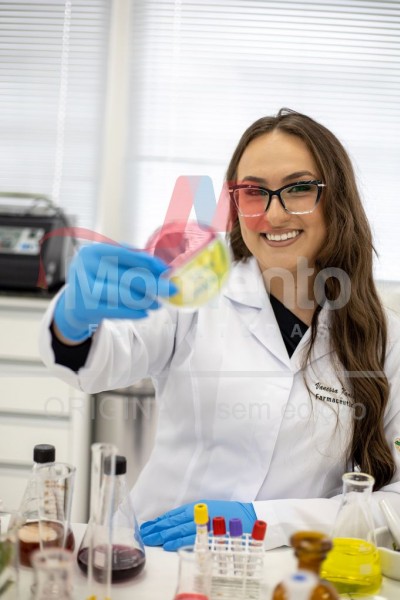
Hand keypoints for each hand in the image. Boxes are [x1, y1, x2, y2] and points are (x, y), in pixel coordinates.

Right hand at [54, 243, 176, 341]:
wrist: (74, 304)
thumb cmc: (98, 280)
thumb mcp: (109, 265)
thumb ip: (132, 262)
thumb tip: (162, 268)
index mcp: (93, 251)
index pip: (125, 254)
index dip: (148, 262)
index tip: (166, 270)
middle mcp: (85, 266)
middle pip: (126, 276)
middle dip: (153, 284)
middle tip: (171, 290)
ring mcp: (83, 287)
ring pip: (122, 294)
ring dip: (145, 300)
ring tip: (158, 303)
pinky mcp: (86, 307)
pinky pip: (116, 310)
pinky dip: (133, 312)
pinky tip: (145, 312)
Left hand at [140, 500, 256, 550]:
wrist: (246, 516)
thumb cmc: (225, 514)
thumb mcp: (205, 509)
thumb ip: (190, 515)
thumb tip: (170, 523)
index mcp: (196, 507)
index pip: (173, 515)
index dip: (159, 521)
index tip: (146, 526)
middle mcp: (198, 513)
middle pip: (174, 522)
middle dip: (157, 529)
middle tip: (143, 535)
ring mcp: (204, 523)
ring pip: (180, 530)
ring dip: (164, 535)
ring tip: (152, 540)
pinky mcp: (210, 533)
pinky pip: (192, 538)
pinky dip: (179, 542)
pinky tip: (169, 545)